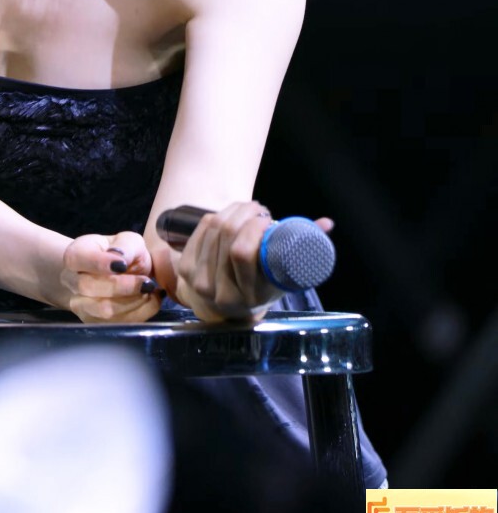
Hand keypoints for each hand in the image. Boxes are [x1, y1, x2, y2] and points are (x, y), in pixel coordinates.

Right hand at [61, 231, 164, 323]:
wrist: (117, 275)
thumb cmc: (121, 254)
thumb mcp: (127, 240)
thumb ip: (124, 246)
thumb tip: (120, 260)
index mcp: (76, 254)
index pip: (77, 258)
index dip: (99, 263)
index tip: (123, 265)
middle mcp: (71, 280)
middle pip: (89, 287)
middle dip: (123, 287)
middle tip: (146, 282)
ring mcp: (80, 304)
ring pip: (103, 310)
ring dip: (132, 302)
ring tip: (148, 291)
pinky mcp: (93, 322)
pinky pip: (115, 324)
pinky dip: (138, 313)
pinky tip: (147, 301)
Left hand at [173, 201, 333, 322]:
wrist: (229, 304)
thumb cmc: (263, 288)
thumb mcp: (285, 278)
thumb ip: (306, 251)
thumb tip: (327, 223)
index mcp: (244, 297)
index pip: (241, 253)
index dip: (254, 227)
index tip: (268, 218)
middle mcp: (216, 293)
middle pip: (226, 235)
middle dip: (245, 212)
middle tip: (259, 208)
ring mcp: (196, 281)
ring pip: (213, 227)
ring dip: (233, 209)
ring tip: (248, 208)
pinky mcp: (185, 268)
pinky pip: (201, 229)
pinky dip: (216, 215)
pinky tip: (229, 214)